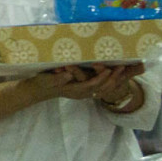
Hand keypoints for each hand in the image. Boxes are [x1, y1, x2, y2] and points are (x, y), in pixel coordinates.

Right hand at [26, 64, 142, 103]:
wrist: (39, 90)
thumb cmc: (42, 83)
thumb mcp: (47, 79)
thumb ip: (58, 77)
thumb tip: (69, 73)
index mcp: (74, 90)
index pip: (92, 84)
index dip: (101, 77)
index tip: (109, 69)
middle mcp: (81, 93)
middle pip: (101, 88)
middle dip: (112, 79)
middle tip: (122, 67)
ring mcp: (83, 93)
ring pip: (103, 89)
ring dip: (113, 80)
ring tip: (123, 69)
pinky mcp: (83, 90)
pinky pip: (100, 88)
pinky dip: (109, 83)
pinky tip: (114, 75)